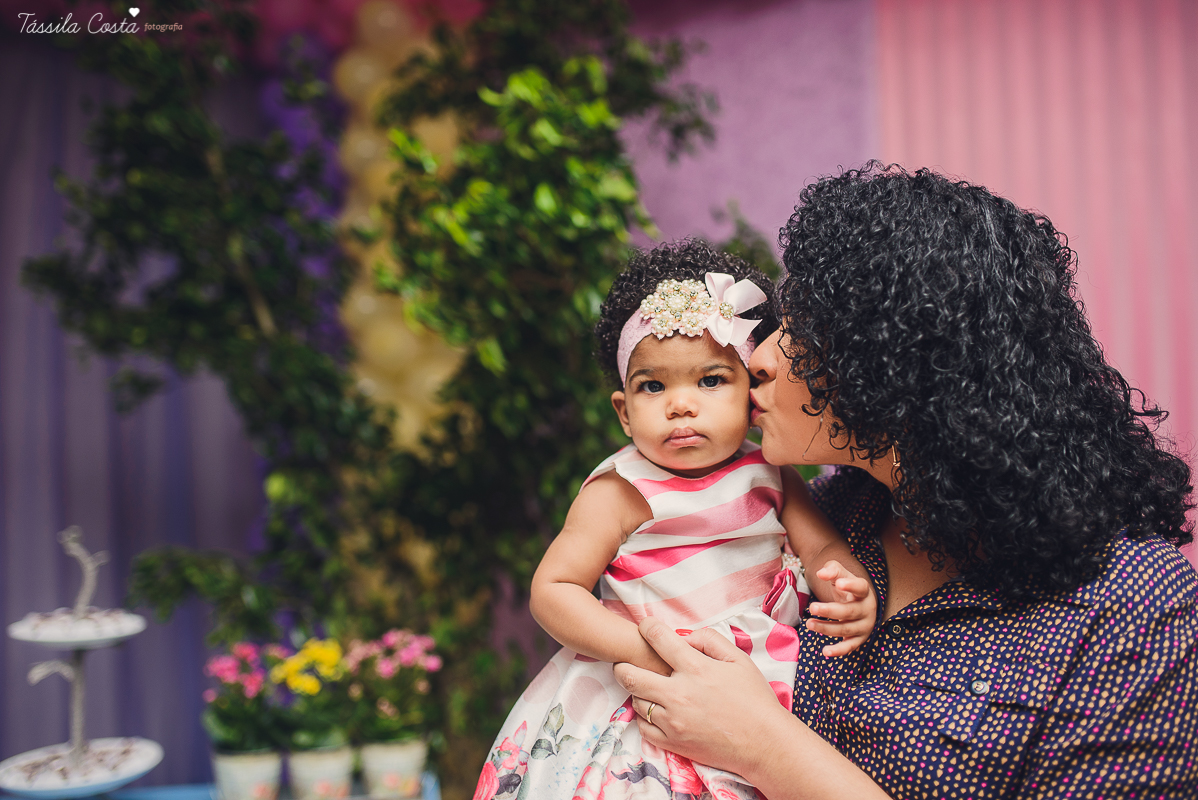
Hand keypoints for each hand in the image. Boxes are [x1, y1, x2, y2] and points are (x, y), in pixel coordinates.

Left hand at [612, 618, 792, 779]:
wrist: (764, 744)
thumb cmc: (754, 699)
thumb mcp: (739, 659)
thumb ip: (709, 640)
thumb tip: (684, 636)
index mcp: (696, 669)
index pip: (658, 639)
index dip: (646, 628)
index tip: (644, 627)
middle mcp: (679, 695)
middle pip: (631, 675)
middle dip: (622, 665)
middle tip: (624, 662)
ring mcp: (673, 722)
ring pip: (636, 701)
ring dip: (637, 692)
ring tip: (648, 688)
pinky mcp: (672, 743)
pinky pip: (643, 727)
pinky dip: (644, 717)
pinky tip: (655, 711)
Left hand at [806, 560, 876, 656]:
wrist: (857, 602)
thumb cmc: (846, 586)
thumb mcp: (840, 574)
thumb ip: (832, 570)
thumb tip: (821, 573)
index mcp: (864, 592)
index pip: (860, 587)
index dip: (851, 585)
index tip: (839, 583)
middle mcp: (867, 610)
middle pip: (849, 611)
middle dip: (830, 611)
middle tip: (812, 607)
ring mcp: (864, 626)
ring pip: (846, 629)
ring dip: (827, 628)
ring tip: (809, 624)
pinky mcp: (859, 639)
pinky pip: (849, 647)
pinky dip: (838, 651)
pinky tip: (825, 652)